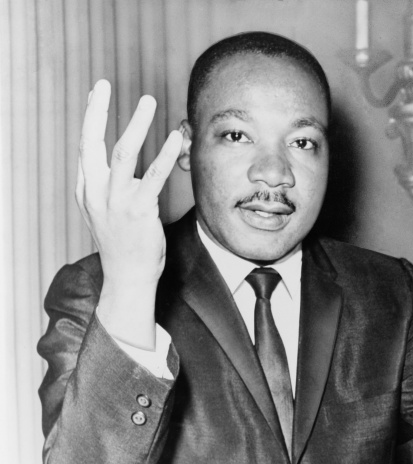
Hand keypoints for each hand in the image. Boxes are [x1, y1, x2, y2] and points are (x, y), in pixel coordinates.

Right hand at [76, 79, 181, 348]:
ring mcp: (116, 202)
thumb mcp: (108, 212)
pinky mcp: (139, 211)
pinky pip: (154, 176)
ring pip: (123, 153)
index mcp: (88, 190)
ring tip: (148, 102)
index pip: (85, 147)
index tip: (96, 94)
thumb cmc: (123, 244)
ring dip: (136, 124)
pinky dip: (165, 154)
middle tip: (102, 85)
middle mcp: (97, 193)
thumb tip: (126, 165)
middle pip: (92, 143)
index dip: (90, 118)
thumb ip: (110, 187)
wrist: (128, 277)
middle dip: (95, 112)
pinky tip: (176, 138)